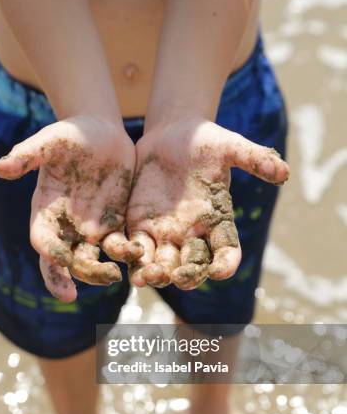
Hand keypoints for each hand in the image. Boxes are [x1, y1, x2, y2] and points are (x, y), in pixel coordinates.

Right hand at [0, 116, 142, 301]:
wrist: (101, 132)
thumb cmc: (70, 136)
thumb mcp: (49, 142)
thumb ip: (27, 155)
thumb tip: (1, 168)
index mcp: (46, 211)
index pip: (43, 240)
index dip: (49, 252)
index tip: (60, 260)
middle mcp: (67, 226)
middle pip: (65, 261)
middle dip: (69, 276)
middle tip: (74, 293)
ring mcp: (91, 228)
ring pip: (93, 260)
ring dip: (99, 272)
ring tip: (113, 276)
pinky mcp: (115, 224)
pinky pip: (119, 247)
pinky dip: (126, 255)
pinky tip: (137, 256)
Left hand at [126, 118, 289, 289]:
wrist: (172, 135)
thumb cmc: (207, 142)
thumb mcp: (231, 147)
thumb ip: (255, 160)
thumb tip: (284, 172)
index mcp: (217, 222)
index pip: (227, 251)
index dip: (226, 263)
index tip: (222, 271)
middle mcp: (193, 235)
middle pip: (193, 265)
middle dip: (187, 275)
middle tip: (180, 278)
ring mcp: (166, 233)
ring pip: (163, 263)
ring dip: (156, 273)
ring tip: (149, 277)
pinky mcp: (140, 225)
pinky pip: (136, 247)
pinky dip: (133, 257)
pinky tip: (128, 263)